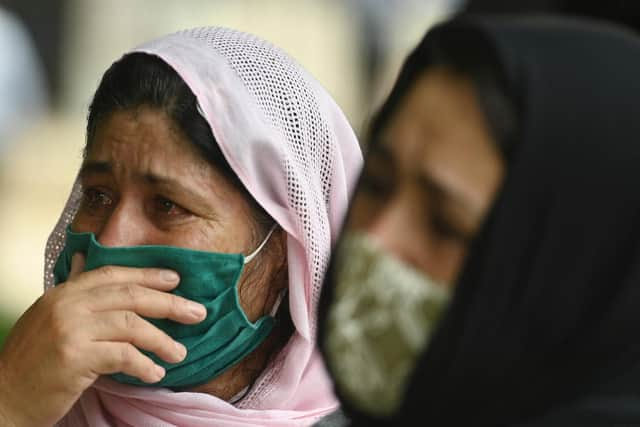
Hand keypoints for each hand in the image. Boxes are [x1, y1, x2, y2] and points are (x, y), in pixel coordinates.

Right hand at [0, 253, 205, 426]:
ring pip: (132, 325)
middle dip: (169, 303)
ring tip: (179, 352)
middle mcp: (67, 304)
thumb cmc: (32, 363)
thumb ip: (74, 296)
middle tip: (197, 313)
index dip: (148, 275)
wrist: (3, 398)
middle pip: (131, 296)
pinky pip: (124, 355)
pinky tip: (155, 373)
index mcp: (64, 293)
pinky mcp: (75, 356)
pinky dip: (145, 365)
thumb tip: (84, 263)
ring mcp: (70, 329)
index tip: (176, 280)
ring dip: (162, 340)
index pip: (113, 274)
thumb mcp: (49, 319)